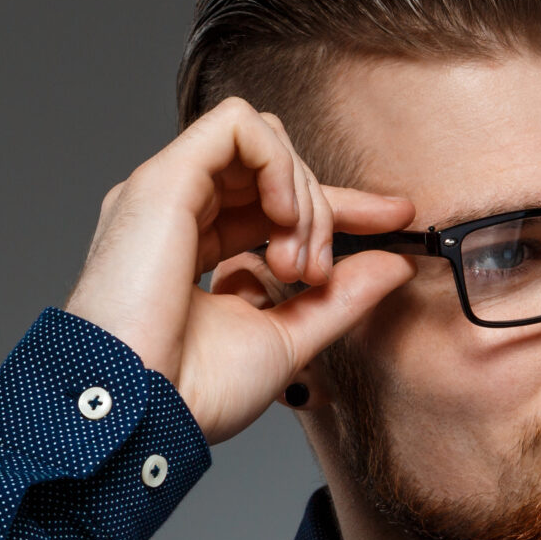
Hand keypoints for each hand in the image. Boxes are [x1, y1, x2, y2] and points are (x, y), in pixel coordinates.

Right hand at [63, 98, 415, 444]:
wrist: (144, 413)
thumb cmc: (194, 391)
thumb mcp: (289, 337)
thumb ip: (341, 297)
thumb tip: (395, 263)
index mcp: (195, 247)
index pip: (276, 203)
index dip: (341, 206)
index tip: (396, 218)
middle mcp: (178, 212)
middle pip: (275, 166)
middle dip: (322, 211)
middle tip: (316, 275)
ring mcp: (167, 192)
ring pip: (262, 140)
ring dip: (302, 195)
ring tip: (297, 261)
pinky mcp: (162, 179)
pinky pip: (237, 126)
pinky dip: (279, 163)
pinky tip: (284, 218)